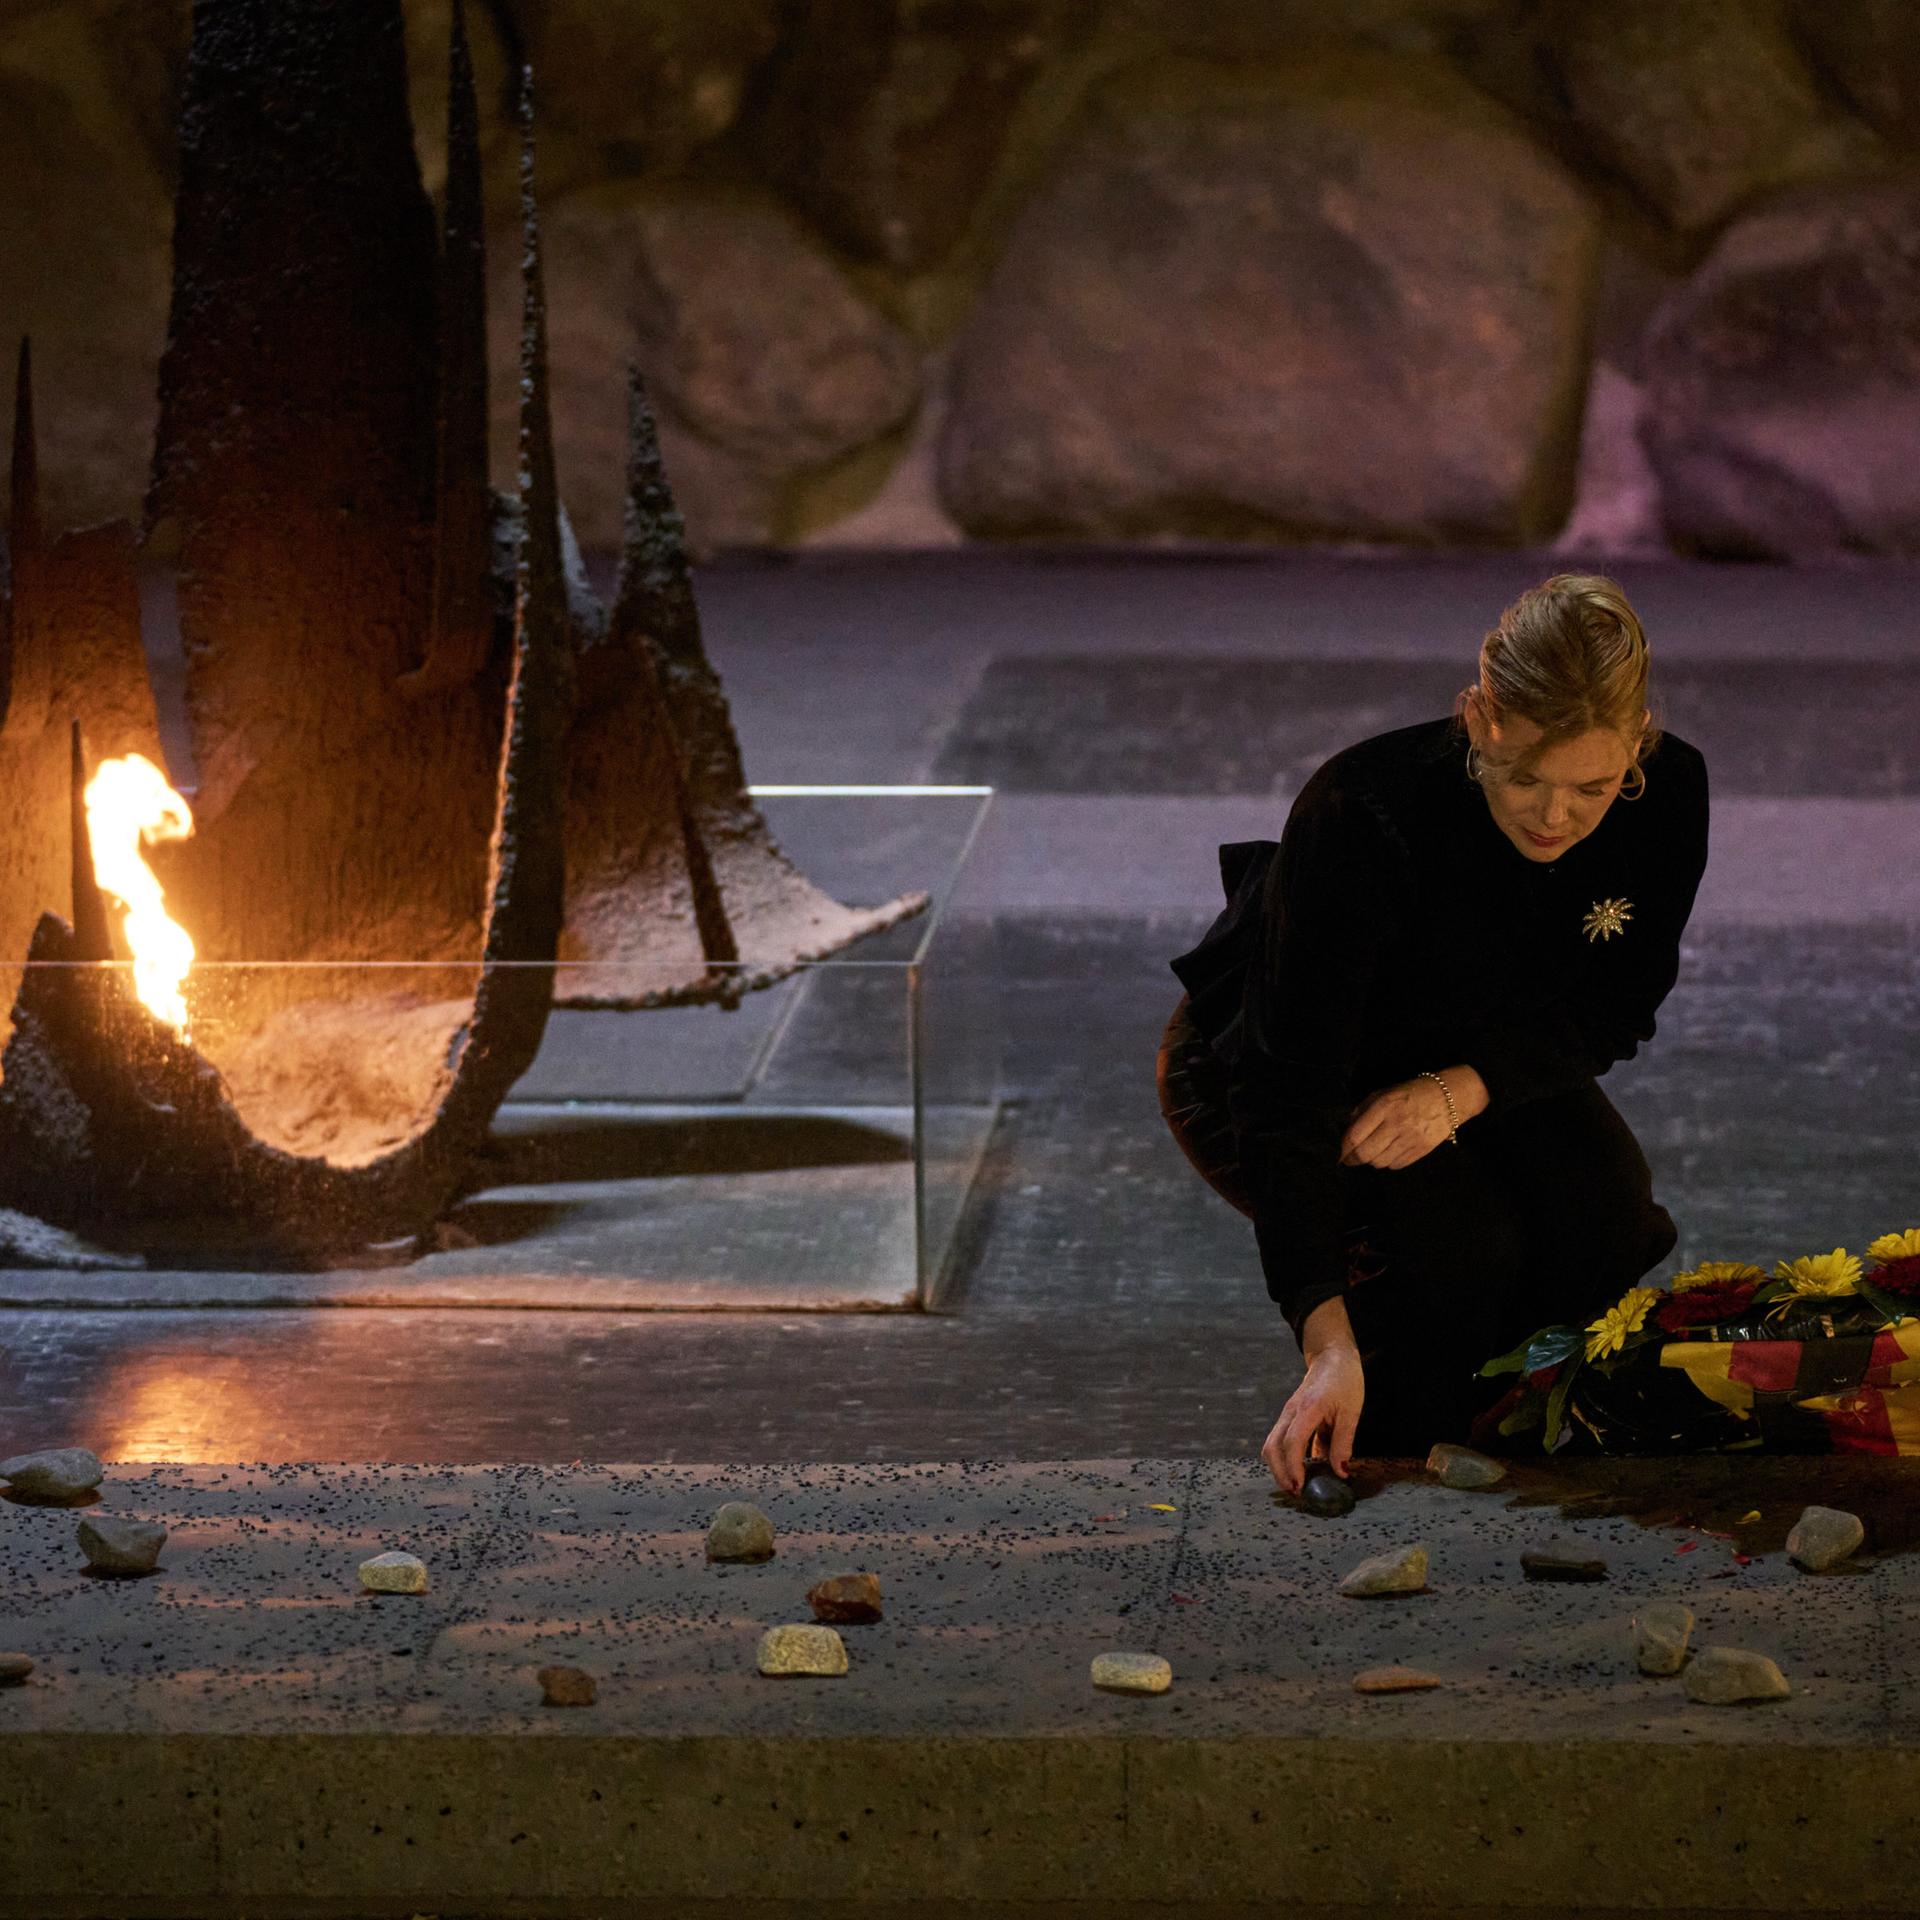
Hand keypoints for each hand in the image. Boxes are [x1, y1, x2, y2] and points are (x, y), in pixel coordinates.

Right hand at [1261, 1347, 1363, 1491]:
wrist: (1332, 1358)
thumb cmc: (1345, 1381)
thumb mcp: (1351, 1412)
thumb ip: (1343, 1442)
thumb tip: (1340, 1472)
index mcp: (1307, 1409)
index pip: (1292, 1442)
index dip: (1294, 1467)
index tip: (1301, 1487)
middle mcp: (1290, 1412)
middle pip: (1272, 1446)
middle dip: (1279, 1472)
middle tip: (1295, 1492)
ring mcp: (1287, 1414)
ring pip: (1271, 1444)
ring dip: (1278, 1467)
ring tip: (1294, 1485)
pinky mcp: (1289, 1417)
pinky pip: (1279, 1440)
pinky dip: (1283, 1458)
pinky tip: (1299, 1470)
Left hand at [1339, 1075, 1455, 1169]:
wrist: (1447, 1097)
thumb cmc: (1409, 1094)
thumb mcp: (1382, 1093)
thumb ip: (1361, 1111)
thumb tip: (1345, 1132)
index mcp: (1384, 1106)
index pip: (1355, 1136)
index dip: (1342, 1149)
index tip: (1338, 1153)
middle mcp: (1397, 1123)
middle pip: (1365, 1154)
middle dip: (1353, 1159)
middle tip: (1349, 1159)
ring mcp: (1411, 1138)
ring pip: (1380, 1162)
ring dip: (1372, 1160)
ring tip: (1373, 1152)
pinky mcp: (1422, 1150)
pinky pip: (1396, 1165)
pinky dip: (1388, 1162)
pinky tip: (1389, 1152)